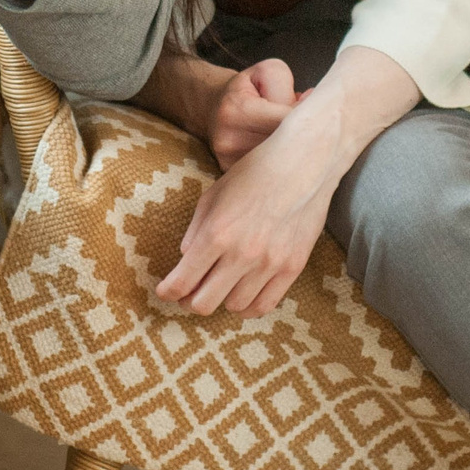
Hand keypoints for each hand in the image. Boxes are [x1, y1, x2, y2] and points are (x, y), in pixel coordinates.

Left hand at [156, 44, 421, 317]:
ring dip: (221, 300)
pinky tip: (242, 294)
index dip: (167, 292)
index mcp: (216, 233)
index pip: (182, 281)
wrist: (305, 161)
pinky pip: (265, 305)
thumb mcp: (214, 193)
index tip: (164, 292)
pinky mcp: (293, 268)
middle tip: (188, 293)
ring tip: (220, 287)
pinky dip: (248, 306)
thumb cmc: (254, 171)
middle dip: (189, 301)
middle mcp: (241, 254)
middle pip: (204, 303)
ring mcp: (269, 264)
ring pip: (234, 307)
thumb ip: (196, 229)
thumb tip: (186, 258)